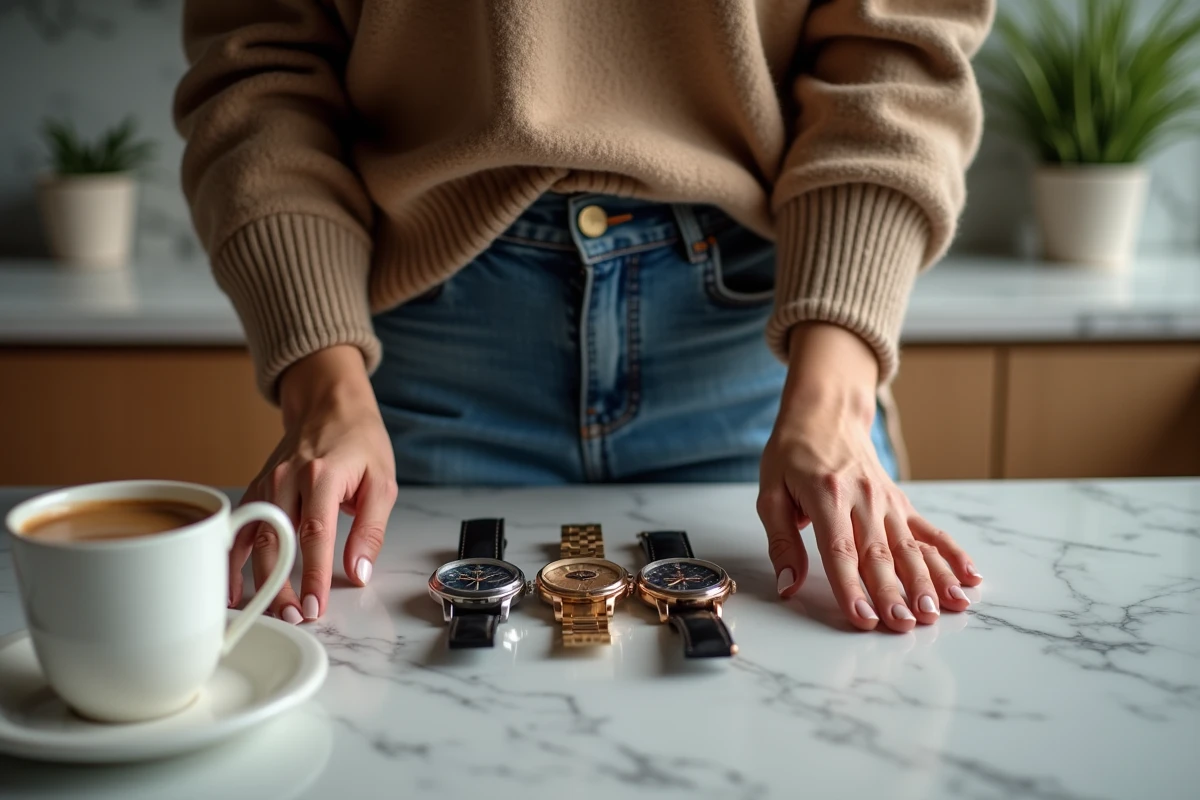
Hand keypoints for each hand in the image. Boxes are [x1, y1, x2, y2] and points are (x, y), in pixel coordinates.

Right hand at [231, 345, 397, 623]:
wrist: (330, 404)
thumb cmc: (360, 442)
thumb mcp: (383, 482)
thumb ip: (371, 529)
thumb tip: (359, 571)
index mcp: (322, 475)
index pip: (316, 535)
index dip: (312, 575)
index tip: (314, 608)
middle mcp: (287, 479)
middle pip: (278, 542)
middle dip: (282, 586)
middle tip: (293, 618)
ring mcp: (267, 483)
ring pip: (255, 538)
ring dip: (257, 580)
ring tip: (266, 612)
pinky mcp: (257, 489)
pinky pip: (242, 527)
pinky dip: (233, 559)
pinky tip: (233, 590)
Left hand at [758, 324, 981, 631]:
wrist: (826, 412)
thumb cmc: (793, 454)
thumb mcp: (771, 493)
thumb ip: (782, 541)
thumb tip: (788, 584)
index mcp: (826, 496)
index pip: (840, 550)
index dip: (851, 587)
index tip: (863, 618)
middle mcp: (863, 499)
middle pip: (880, 554)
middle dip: (895, 593)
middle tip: (906, 625)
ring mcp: (887, 501)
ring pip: (911, 547)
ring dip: (928, 581)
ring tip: (941, 611)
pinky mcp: (901, 503)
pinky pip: (930, 531)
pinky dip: (952, 555)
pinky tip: (969, 578)